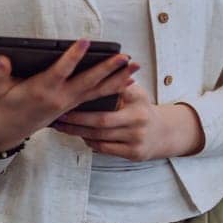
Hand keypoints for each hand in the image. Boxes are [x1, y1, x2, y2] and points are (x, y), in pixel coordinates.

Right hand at [0, 38, 139, 154]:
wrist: (9, 130)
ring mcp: (69, 103)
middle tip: (124, 57)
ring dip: (117, 78)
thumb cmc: (3, 105)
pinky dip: (113, 89)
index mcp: (42, 90)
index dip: (73, 56)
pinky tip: (127, 81)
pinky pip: (97, 97)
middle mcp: (60, 98)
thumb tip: (2, 59)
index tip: (85, 42)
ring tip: (135, 66)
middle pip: (88, 82)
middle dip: (107, 69)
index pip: (61, 71)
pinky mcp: (73, 106)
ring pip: (98, 90)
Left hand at [51, 84, 205, 161]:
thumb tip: (102, 69)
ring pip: (100, 137)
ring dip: (78, 132)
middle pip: (100, 122)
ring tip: (62, 126)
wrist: (164, 133)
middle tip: (58, 115)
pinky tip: (79, 136)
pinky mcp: (133, 154)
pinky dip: (90, 142)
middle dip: (76, 119)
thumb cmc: (143, 108)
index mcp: (137, 102)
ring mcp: (136, 139)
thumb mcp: (137, 92)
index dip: (87, 99)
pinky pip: (105, 149)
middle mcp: (138, 122)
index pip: (109, 100)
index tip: (68, 96)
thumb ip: (120, 84)